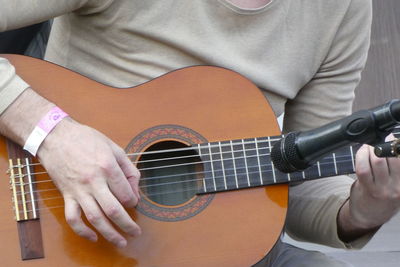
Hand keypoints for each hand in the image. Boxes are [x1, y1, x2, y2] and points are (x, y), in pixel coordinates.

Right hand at [37, 118, 140, 247]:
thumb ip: (128, 169)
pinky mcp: (67, 194)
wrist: (56, 136)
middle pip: (114, 210)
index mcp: (108, 166)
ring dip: (109, 233)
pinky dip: (82, 231)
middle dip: (127, 225)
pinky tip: (93, 236)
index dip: (133, 201)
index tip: (133, 202)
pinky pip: (73, 218)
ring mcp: (79, 189)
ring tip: (120, 241)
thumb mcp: (114, 148)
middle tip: (136, 233)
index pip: (126, 193)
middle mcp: (94, 181)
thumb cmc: (87, 139)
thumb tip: (135, 190)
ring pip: (95, 218)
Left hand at [338, 136, 399, 240]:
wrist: (369, 216)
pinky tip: (362, 152)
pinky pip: (363, 169)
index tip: (393, 138)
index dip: (398, 146)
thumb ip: (396, 169)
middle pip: (392, 158)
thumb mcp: (396, 184)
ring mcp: (382, 189)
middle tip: (380, 140)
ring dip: (372, 149)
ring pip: (377, 161)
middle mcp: (397, 187)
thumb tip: (392, 144)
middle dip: (384, 144)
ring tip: (369, 146)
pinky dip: (361, 157)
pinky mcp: (367, 188)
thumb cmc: (384, 197)